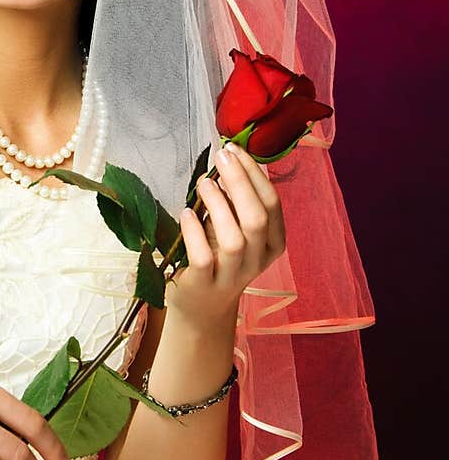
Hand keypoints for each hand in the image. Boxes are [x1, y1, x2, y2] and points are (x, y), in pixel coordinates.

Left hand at [166, 143, 286, 325]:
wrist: (201, 309)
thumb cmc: (218, 258)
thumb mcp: (234, 231)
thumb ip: (236, 204)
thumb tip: (227, 160)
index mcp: (272, 244)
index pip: (272, 204)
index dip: (254, 174)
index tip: (235, 149)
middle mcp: (257, 261)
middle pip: (257, 218)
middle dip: (240, 182)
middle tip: (221, 157)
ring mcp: (232, 276)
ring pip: (235, 239)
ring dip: (219, 205)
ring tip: (204, 184)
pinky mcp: (204, 285)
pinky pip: (204, 257)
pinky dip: (194, 232)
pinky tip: (187, 214)